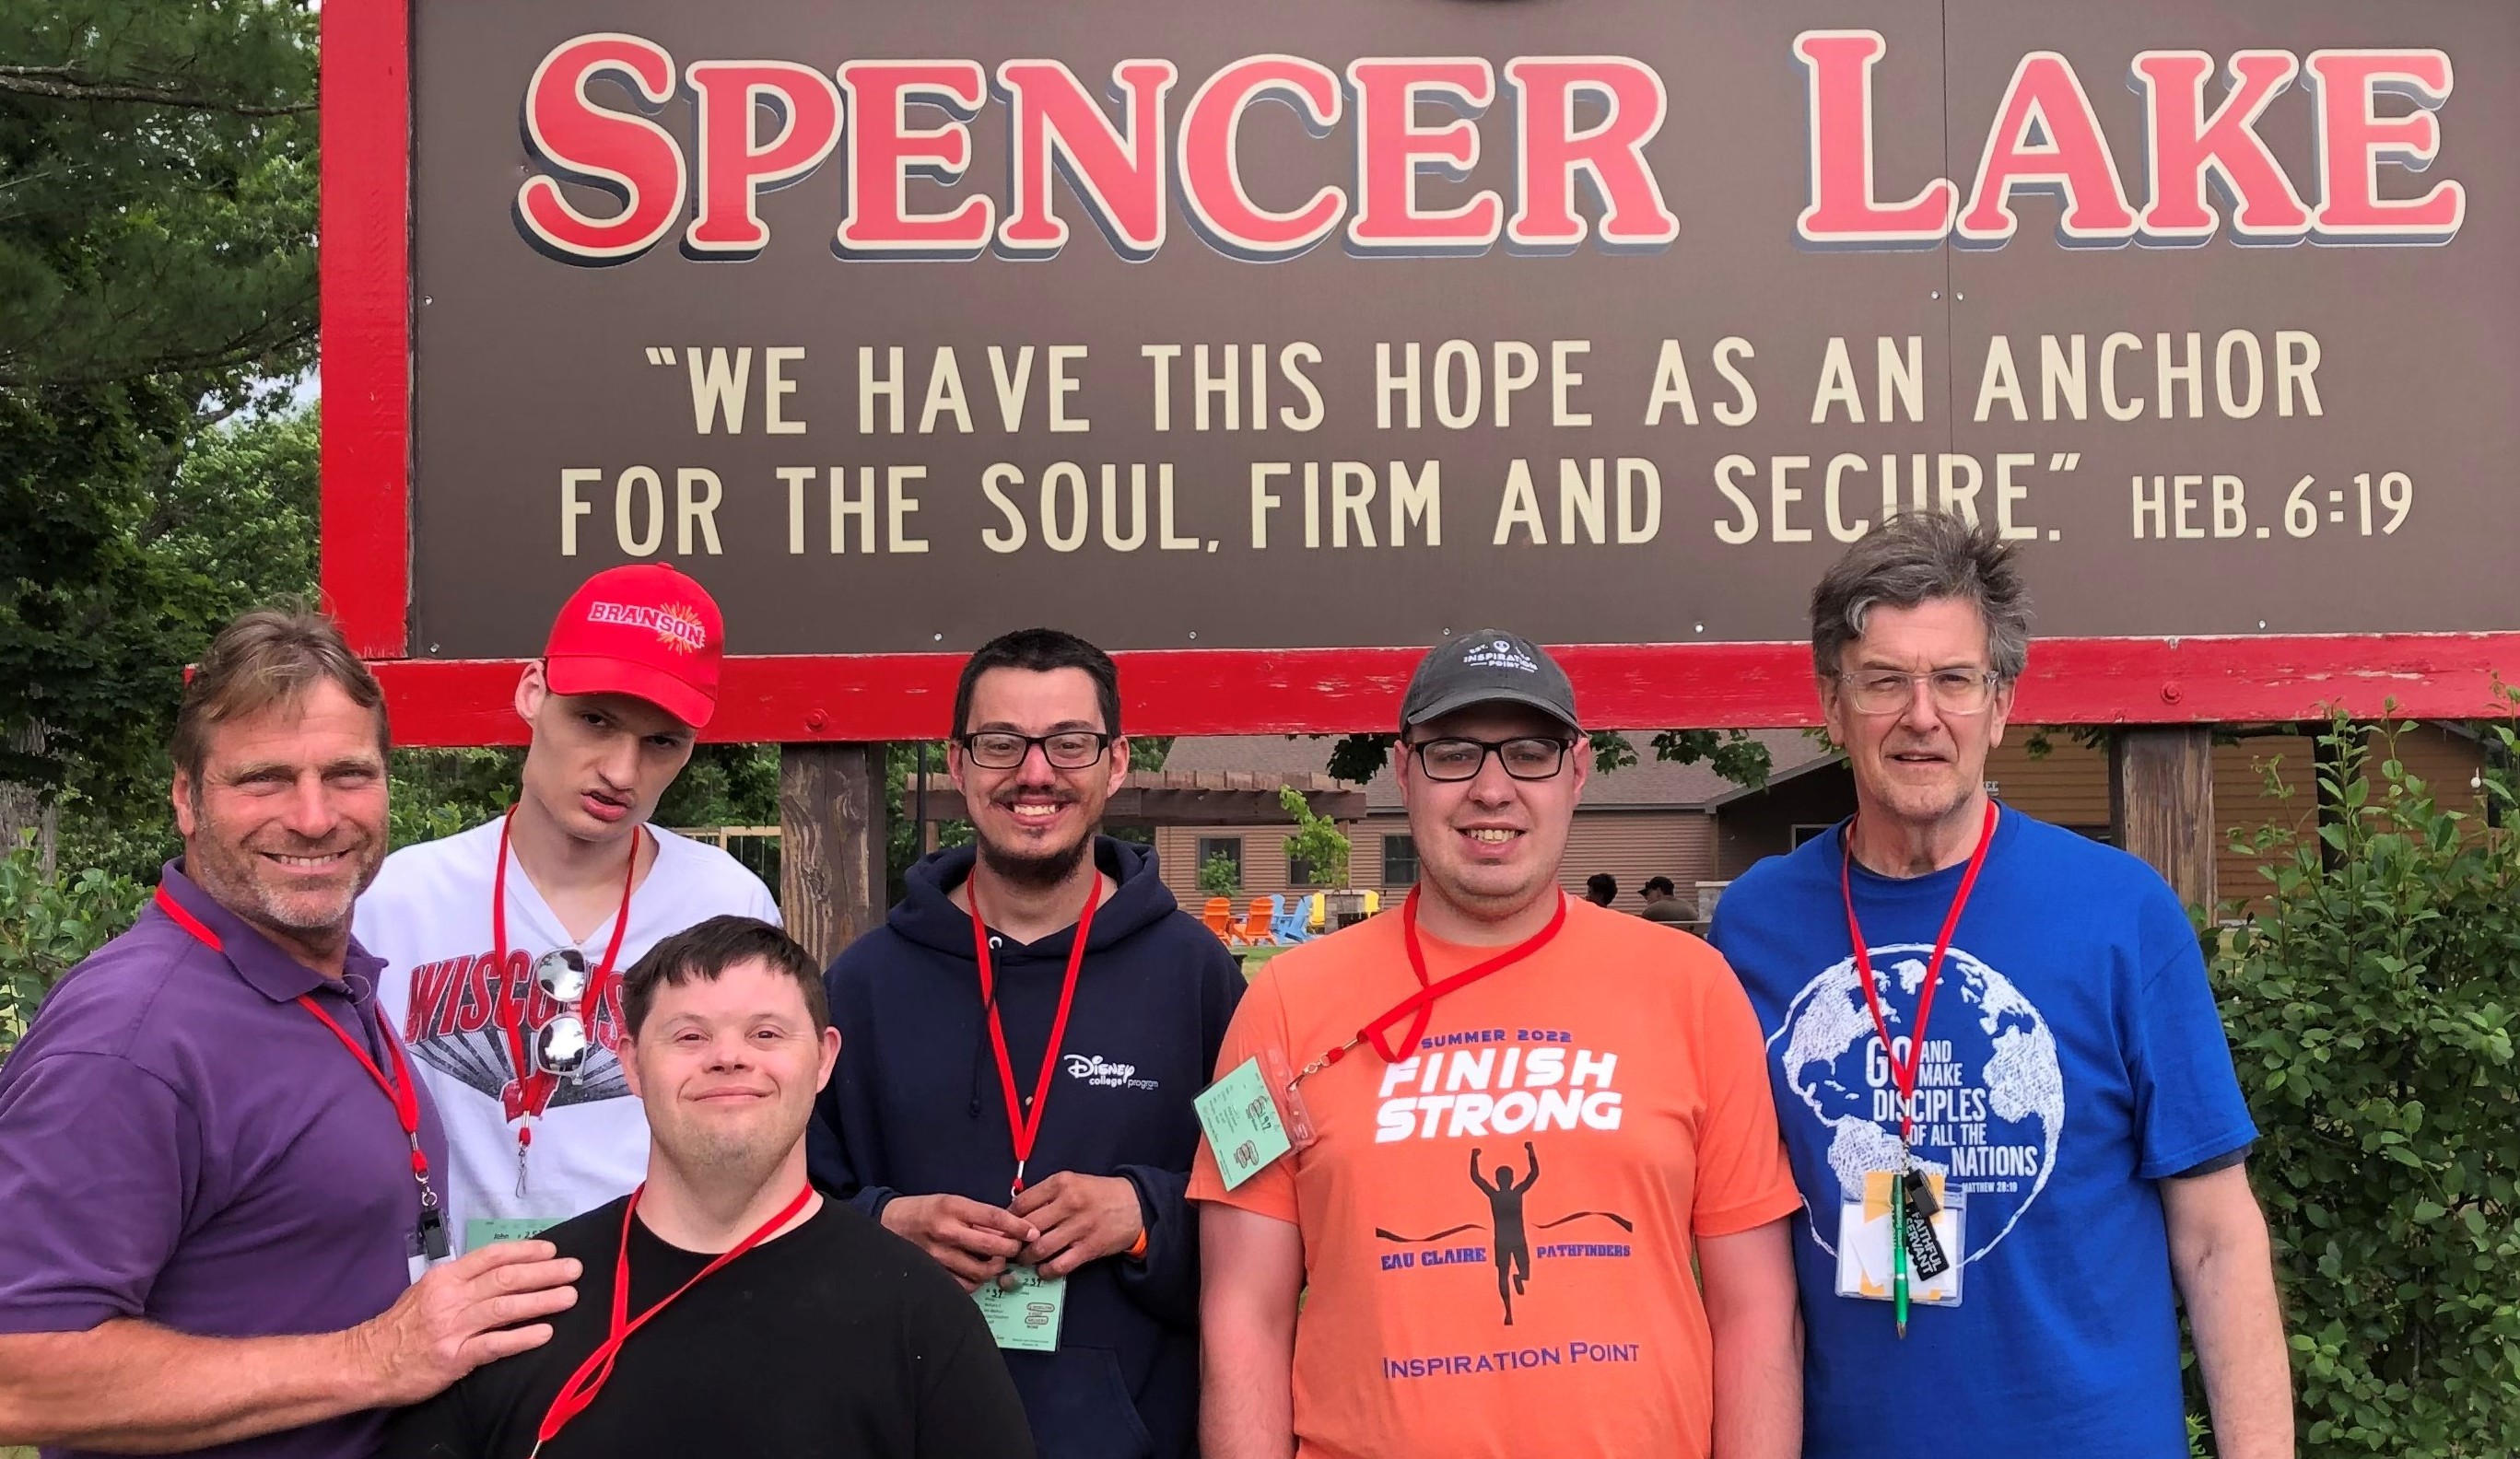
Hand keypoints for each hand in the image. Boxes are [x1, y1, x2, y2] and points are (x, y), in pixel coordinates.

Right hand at [347, 1240, 580, 1405]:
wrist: (366, 1363)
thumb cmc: (400, 1327)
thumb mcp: (426, 1292)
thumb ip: (461, 1281)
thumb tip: (502, 1270)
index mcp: (445, 1278)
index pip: (491, 1256)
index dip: (525, 1251)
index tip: (552, 1250)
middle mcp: (451, 1298)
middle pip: (505, 1279)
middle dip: (544, 1272)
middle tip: (574, 1270)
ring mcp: (452, 1328)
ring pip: (504, 1308)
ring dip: (541, 1301)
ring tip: (569, 1297)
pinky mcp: (453, 1358)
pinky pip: (494, 1345)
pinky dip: (522, 1338)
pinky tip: (545, 1333)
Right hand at [882, 1193, 1037, 1291]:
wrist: (890, 1223)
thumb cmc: (926, 1210)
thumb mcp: (953, 1202)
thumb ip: (979, 1216)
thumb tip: (1010, 1230)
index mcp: (953, 1207)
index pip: (994, 1217)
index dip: (1017, 1227)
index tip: (1032, 1232)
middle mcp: (946, 1231)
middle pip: (991, 1246)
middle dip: (1011, 1250)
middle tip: (1015, 1249)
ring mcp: (939, 1255)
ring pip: (981, 1271)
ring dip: (995, 1268)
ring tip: (996, 1261)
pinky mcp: (933, 1274)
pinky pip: (964, 1285)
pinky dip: (977, 1281)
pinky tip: (978, 1272)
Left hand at [1011, 1172, 1143, 1278]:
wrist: (1135, 1206)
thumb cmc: (1099, 1194)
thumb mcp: (1072, 1182)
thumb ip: (1046, 1193)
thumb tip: (1015, 1211)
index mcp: (1062, 1183)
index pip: (1021, 1203)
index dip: (1007, 1219)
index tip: (1004, 1227)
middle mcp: (1069, 1203)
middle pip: (1027, 1227)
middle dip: (1013, 1241)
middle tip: (1009, 1247)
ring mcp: (1080, 1227)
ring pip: (1039, 1249)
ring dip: (1026, 1258)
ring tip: (1024, 1259)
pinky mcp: (1089, 1248)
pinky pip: (1059, 1265)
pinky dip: (1046, 1271)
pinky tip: (1043, 1269)